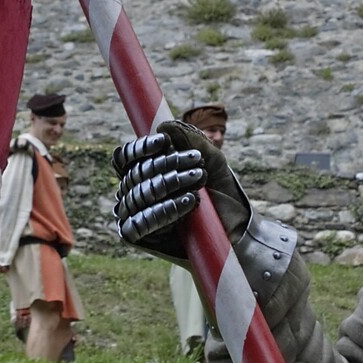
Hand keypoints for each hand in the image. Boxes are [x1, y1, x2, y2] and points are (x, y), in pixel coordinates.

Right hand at [111, 120, 249, 260]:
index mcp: (143, 171)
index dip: (140, 148)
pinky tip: (189, 202)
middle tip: (198, 166)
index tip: (165, 142)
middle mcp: (133, 191)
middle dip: (168, 166)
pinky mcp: (136, 236)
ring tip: (198, 181)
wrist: (237, 229)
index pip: (125, 157)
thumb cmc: (221, 193)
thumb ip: (190, 139)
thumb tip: (163, 126)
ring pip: (138, 194)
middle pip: (135, 173)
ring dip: (170, 185)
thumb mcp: (211, 161)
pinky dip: (164, 211)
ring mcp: (132, 214)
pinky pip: (140, 222)